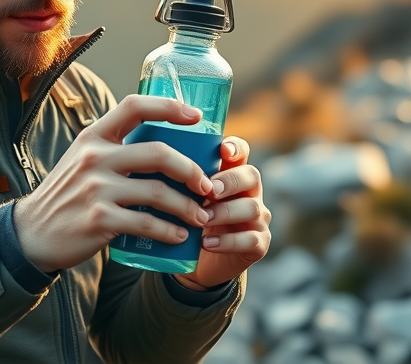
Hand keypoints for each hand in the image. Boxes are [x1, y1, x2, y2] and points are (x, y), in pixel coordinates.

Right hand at [13, 95, 214, 272]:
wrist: (32, 233)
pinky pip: (146, 223)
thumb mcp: (83, 159)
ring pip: (158, 192)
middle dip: (191, 170)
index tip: (196, 117)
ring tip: (201, 216)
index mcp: (93, 136)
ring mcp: (96, 189)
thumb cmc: (68, 195)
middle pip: (159, 153)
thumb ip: (114, 149)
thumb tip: (164, 147)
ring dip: (187, 206)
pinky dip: (169, 231)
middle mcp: (95, 157)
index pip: (135, 106)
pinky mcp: (99, 219)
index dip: (169, 107)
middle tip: (207, 185)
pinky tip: (179, 236)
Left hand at [173, 137, 270, 290]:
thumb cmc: (186, 222)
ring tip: (202, 220)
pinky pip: (251, 240)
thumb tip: (152, 160)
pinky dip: (228, 242)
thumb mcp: (181, 198)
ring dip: (225, 213)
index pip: (241, 151)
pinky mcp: (258, 244)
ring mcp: (256, 218)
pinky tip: (207, 243)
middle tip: (208, 191)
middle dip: (229, 181)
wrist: (193, 262)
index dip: (235, 147)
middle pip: (251, 175)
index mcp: (230, 174)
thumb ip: (177, 180)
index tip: (223, 150)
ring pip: (252, 208)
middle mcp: (249, 192)